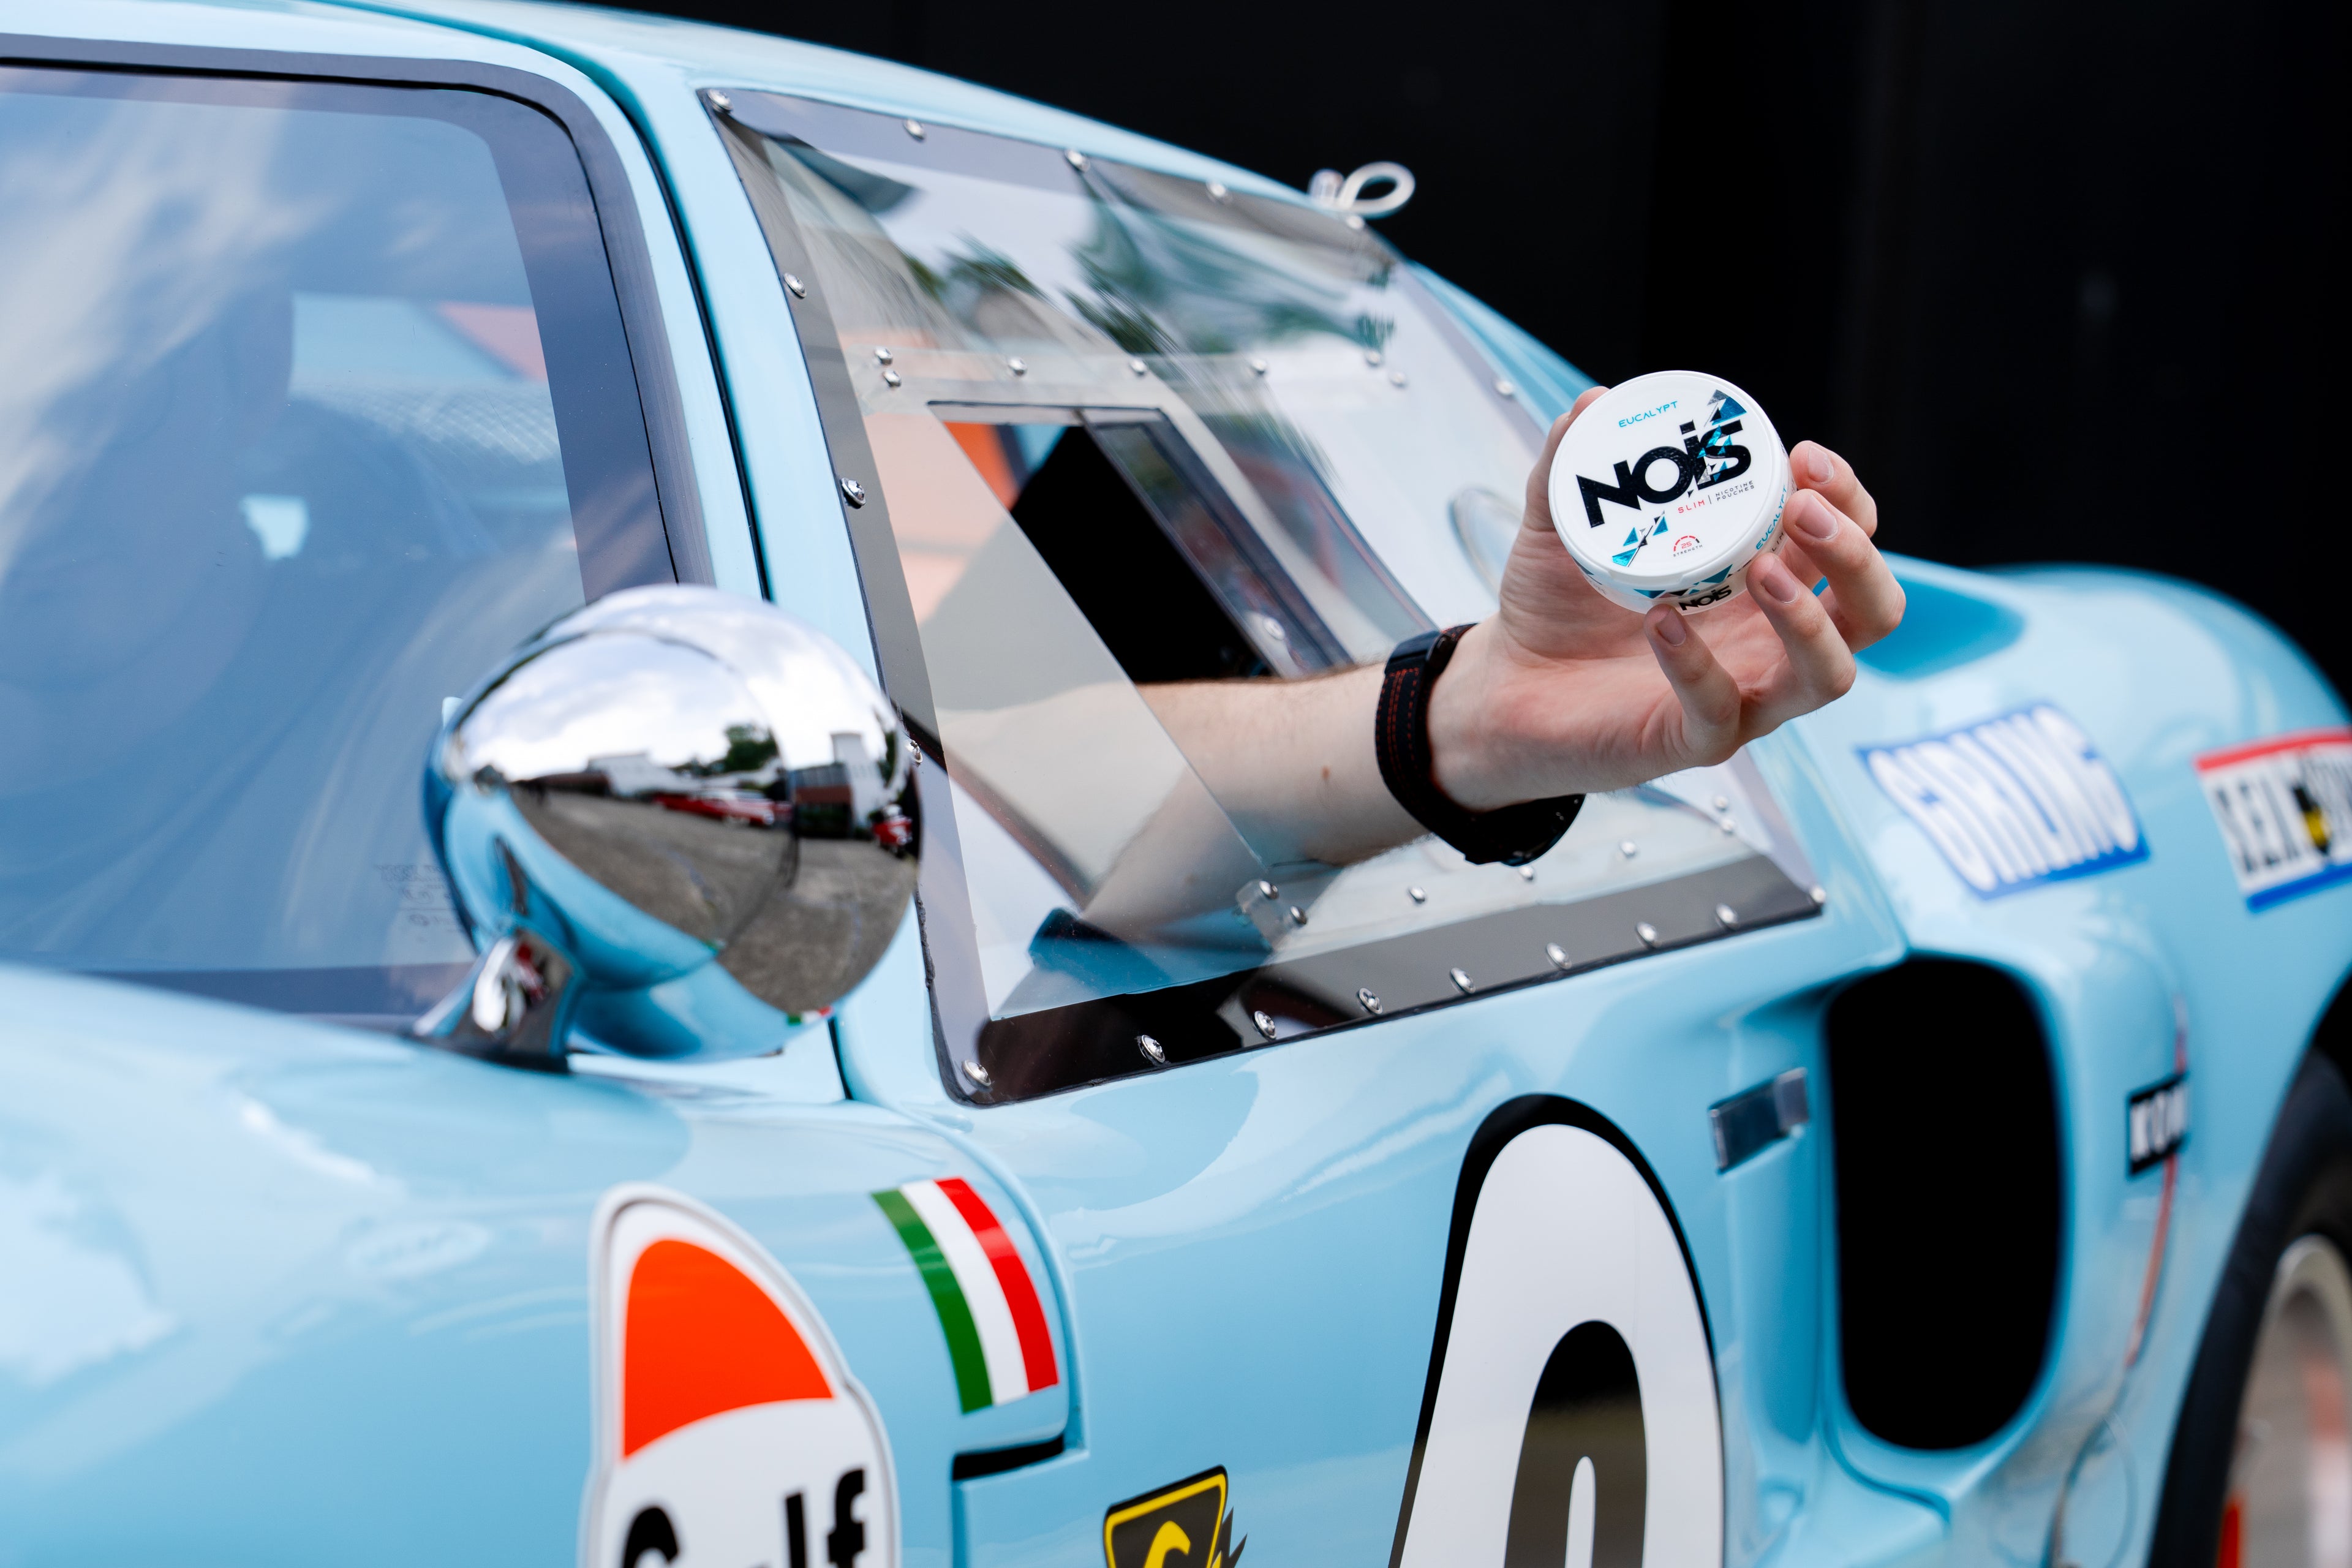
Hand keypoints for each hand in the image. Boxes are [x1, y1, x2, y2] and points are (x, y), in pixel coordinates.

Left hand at [1427, 385, 1905, 808]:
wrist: (1505, 684)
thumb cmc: (1557, 604)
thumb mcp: (1560, 523)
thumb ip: (1572, 464)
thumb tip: (1593, 402)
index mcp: (1766, 579)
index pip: (1848, 538)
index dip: (1847, 496)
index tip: (1803, 456)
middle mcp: (1772, 641)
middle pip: (1871, 608)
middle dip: (1854, 554)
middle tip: (1801, 511)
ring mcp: (1744, 697)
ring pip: (1829, 674)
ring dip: (1808, 619)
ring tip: (1759, 571)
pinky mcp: (1694, 741)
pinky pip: (1723, 715)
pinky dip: (1700, 668)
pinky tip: (1662, 624)